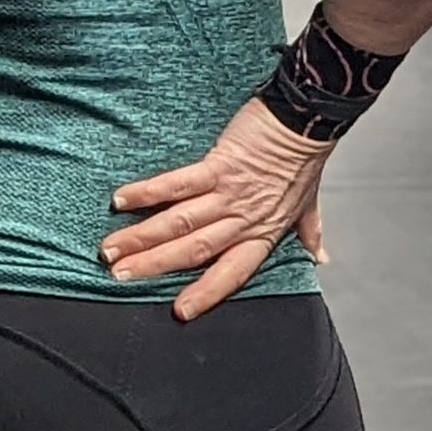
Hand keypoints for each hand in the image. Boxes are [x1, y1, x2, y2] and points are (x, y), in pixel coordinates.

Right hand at [102, 94, 330, 319]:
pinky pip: (179, 183)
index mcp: (263, 233)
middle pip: (193, 250)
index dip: (206, 293)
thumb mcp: (309, 204)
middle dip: (153, 266)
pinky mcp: (219, 164)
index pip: (231, 272)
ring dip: (141, 237)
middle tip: (119, 276)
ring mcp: (229, 193)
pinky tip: (122, 200)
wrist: (307, 118)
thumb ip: (310, 233)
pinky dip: (149, 193)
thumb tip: (320, 258)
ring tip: (111, 249)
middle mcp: (243, 219)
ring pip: (179, 222)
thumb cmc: (305, 160)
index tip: (179, 312)